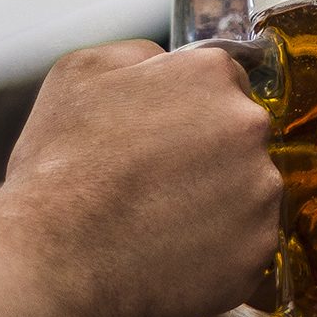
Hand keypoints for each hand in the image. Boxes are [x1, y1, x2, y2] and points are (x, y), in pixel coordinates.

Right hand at [0, 39, 280, 316]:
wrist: (55, 261)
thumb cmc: (59, 166)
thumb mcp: (79, 74)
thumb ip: (139, 55)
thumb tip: (166, 62)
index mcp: (212, 75)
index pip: (225, 83)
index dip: (190, 111)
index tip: (163, 139)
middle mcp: (250, 126)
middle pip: (242, 137)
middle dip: (209, 156)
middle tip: (157, 184)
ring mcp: (261, 189)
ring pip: (249, 191)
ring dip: (217, 203)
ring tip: (160, 222)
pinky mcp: (260, 246)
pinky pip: (247, 243)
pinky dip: (218, 250)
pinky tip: (173, 253)